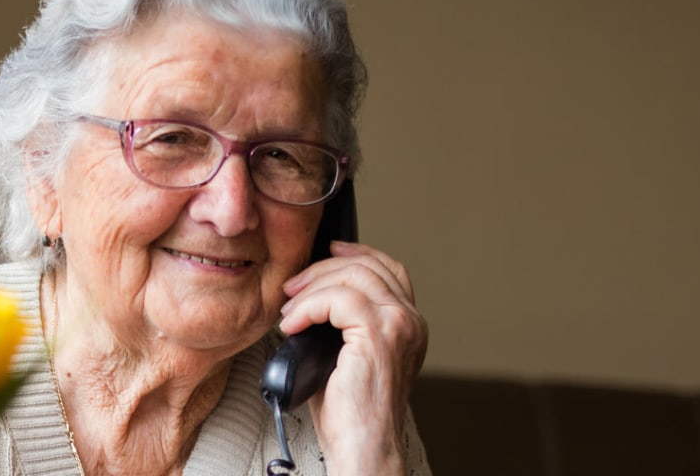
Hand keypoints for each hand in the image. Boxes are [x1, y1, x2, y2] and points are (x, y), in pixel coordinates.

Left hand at [278, 241, 427, 474]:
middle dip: (323, 269)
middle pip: (368, 266)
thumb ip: (342, 325)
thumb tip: (307, 299)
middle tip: (292, 287)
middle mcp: (411, 322)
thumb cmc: (350, 414)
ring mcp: (399, 326)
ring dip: (312, 287)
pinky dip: (309, 306)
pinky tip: (292, 325)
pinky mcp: (379, 336)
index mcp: (408, 325)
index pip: (389, 269)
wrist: (363, 448)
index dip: (357, 252)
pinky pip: (338, 298)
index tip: (327, 251)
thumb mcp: (347, 357)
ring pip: (353, 276)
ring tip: (289, 310)